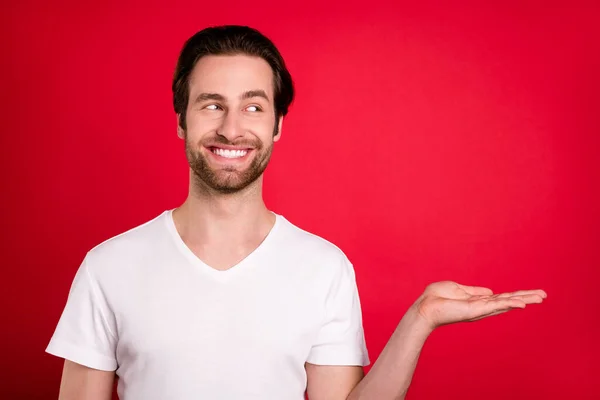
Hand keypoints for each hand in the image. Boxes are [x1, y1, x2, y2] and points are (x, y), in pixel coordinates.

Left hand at [413, 281, 546, 329]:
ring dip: (523, 299)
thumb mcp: (458, 289)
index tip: (533, 293)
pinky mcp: (475, 310)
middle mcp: (482, 307)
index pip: (502, 297)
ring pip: (506, 303)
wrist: (425, 307)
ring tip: (540, 298)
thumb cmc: (436, 298)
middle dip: (527, 297)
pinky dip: (509, 303)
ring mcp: (480, 309)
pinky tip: (523, 303)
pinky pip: (495, 305)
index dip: (517, 295)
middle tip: (545, 295)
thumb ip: (474, 291)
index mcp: (478, 301)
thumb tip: (490, 291)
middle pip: (508, 301)